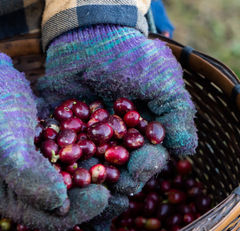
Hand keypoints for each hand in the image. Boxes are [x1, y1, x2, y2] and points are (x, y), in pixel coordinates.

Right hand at [0, 51, 109, 230]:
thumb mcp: (3, 140)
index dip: (78, 211)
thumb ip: (27, 174)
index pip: (47, 217)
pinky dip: (94, 156)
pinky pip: (75, 160)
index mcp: (6, 197)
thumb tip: (60, 205)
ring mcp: (38, 170)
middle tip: (124, 184)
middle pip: (66, 205)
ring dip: (99, 177)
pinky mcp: (50, 150)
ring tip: (125, 168)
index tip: (103, 195)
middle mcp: (23, 189)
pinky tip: (115, 147)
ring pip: (74, 183)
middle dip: (94, 196)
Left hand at [38, 25, 196, 230]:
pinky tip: (53, 176)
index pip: (146, 161)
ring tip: (80, 186)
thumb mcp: (161, 79)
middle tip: (107, 182)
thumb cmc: (130, 56)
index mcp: (141, 138)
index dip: (144, 168)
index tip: (139, 165)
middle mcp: (114, 146)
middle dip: (113, 182)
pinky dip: (55, 166)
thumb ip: (176, 113)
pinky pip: (56, 155)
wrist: (89, 35)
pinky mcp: (59, 136)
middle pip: (116, 175)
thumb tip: (186, 150)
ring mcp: (85, 143)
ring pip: (86, 172)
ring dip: (84, 183)